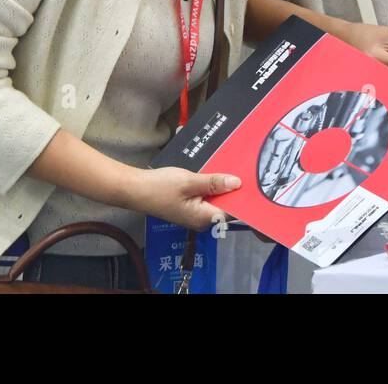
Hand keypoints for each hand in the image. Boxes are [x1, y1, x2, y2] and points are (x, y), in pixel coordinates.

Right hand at [121, 167, 239, 230]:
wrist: (135, 189)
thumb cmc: (161, 187)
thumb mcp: (190, 181)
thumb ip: (214, 183)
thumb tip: (237, 183)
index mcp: (203, 218)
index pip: (231, 211)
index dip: (241, 196)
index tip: (252, 181)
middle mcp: (201, 220)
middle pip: (225, 205)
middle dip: (232, 189)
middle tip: (245, 169)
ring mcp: (195, 214)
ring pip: (215, 200)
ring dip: (221, 186)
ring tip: (233, 167)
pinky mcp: (189, 206)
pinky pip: (206, 197)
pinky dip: (211, 186)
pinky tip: (215, 173)